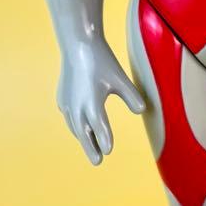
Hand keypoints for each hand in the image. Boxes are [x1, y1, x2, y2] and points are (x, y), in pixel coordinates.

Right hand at [56, 40, 145, 163]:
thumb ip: (132, 96)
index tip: (108, 151)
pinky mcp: (63, 97)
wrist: (77, 44)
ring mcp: (67, 102)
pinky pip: (69, 116)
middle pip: (84, 133)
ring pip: (75, 126)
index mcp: (92, 103)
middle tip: (98, 161)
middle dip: (91, 147)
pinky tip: (79, 126)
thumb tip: (142, 110)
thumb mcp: (120, 78)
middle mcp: (76, 106)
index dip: (104, 139)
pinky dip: (75, 124)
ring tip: (91, 146)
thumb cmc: (101, 61)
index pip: (99, 127)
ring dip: (83, 137)